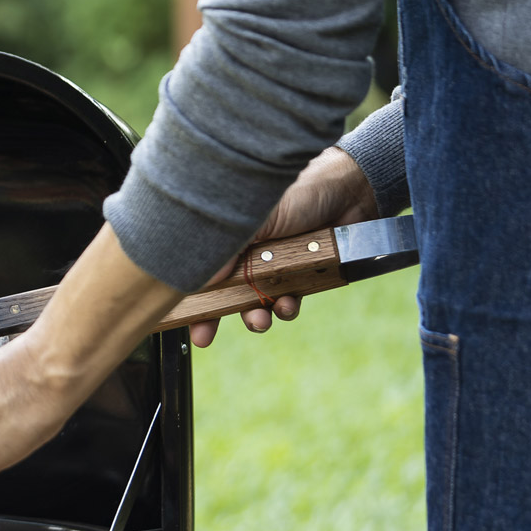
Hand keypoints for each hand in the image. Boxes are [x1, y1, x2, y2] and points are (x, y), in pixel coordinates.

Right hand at [189, 145, 378, 346]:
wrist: (350, 193)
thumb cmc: (297, 193)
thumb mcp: (255, 219)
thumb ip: (227, 249)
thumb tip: (202, 280)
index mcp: (229, 234)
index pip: (200, 266)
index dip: (188, 292)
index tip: (180, 314)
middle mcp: (247, 249)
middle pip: (221, 289)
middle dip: (212, 316)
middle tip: (203, 337)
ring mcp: (274, 263)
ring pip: (255, 299)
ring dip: (254, 317)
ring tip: (258, 321)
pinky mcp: (301, 274)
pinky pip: (288, 300)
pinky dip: (286, 308)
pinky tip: (289, 303)